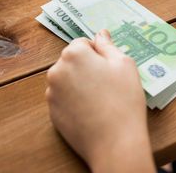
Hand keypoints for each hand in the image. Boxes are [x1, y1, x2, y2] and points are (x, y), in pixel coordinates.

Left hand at [46, 30, 154, 172]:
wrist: (115, 142)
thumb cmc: (123, 98)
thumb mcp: (123, 64)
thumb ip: (108, 45)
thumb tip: (100, 33)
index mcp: (74, 54)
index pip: (83, 43)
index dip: (98, 52)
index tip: (109, 67)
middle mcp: (57, 70)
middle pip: (72, 60)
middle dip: (86, 66)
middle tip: (107, 82)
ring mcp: (51, 93)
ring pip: (67, 78)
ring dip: (79, 81)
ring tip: (99, 98)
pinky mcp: (51, 113)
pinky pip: (63, 97)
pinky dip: (74, 99)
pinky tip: (90, 110)